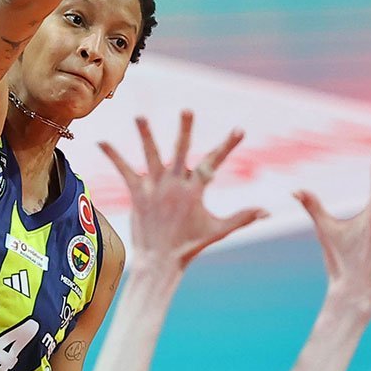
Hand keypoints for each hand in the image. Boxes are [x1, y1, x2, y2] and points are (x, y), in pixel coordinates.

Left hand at [100, 112, 268, 274]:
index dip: (228, 146)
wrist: (161, 261)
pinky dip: (113, 156)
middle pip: (181, 152)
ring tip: (140, 116)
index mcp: (195, 191)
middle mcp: (175, 185)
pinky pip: (124, 171)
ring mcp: (155, 189)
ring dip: (145, 135)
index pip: (214, 163)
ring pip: (151, 156)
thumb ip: (243, 217)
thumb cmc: (191, 245)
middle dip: (185, 130)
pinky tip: (101, 141)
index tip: (240, 129)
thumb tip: (269, 211)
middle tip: (187, 109)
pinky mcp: (138, 195)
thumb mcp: (219, 229)